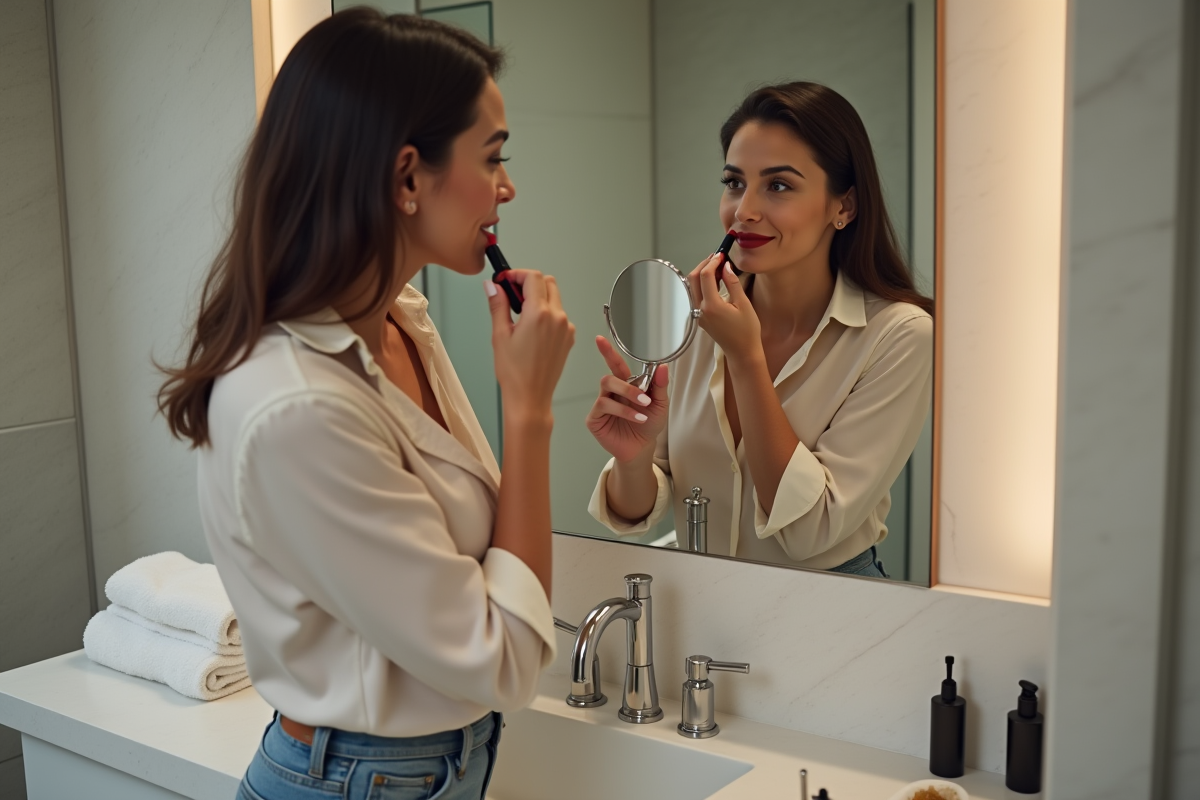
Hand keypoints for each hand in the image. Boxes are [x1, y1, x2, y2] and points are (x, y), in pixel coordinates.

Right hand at [486, 270, 575, 425]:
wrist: (530, 396)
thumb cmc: (515, 372)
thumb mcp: (500, 335)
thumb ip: (498, 305)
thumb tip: (492, 287)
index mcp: (540, 314)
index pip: (533, 277)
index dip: (517, 274)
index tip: (505, 281)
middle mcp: (558, 318)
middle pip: (548, 283)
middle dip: (529, 283)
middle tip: (512, 295)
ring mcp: (566, 328)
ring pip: (555, 299)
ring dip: (539, 299)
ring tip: (520, 316)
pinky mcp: (569, 338)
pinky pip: (560, 316)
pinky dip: (547, 314)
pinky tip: (532, 329)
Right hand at [584, 336, 667, 462]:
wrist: (642, 448)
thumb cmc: (649, 424)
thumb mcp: (660, 404)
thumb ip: (660, 385)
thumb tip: (662, 366)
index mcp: (625, 384)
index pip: (615, 364)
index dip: (607, 352)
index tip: (600, 339)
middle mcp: (610, 392)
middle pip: (609, 377)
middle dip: (628, 386)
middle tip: (645, 399)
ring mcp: (601, 404)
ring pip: (606, 389)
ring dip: (627, 399)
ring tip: (642, 413)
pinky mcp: (594, 418)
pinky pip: (603, 406)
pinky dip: (622, 411)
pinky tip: (635, 419)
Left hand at [687, 253, 762, 365]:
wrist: (742, 352)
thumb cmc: (747, 331)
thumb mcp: (743, 304)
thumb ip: (732, 283)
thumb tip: (726, 266)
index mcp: (711, 306)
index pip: (705, 276)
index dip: (713, 261)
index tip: (722, 254)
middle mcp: (701, 310)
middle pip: (693, 279)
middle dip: (704, 264)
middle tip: (717, 257)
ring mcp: (698, 314)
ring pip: (692, 287)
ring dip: (702, 274)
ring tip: (717, 267)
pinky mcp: (700, 317)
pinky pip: (696, 296)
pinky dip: (703, 285)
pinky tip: (715, 281)